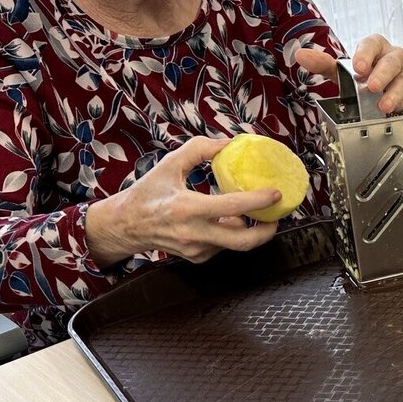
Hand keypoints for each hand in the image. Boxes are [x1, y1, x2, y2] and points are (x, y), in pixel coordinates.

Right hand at [86, 136, 282, 267]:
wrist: (125, 226)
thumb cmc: (147, 193)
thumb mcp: (170, 164)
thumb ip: (199, 149)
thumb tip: (229, 143)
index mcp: (188, 208)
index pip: (233, 207)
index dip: (259, 200)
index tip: (276, 193)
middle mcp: (194, 233)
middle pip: (244, 241)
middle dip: (267, 230)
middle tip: (277, 215)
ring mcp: (196, 249)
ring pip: (234, 242)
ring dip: (245, 227)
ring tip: (247, 211)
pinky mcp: (197, 258)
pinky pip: (223, 246)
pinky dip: (229, 232)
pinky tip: (224, 219)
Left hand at [294, 34, 402, 114]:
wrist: (382, 91)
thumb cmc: (363, 77)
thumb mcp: (341, 71)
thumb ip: (323, 64)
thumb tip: (301, 54)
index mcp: (376, 47)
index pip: (373, 43)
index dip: (366, 54)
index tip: (358, 67)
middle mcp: (394, 57)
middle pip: (393, 60)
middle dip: (383, 74)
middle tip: (372, 87)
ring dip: (396, 92)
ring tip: (383, 106)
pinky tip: (399, 108)